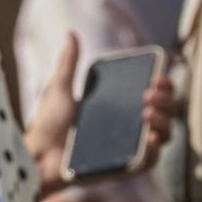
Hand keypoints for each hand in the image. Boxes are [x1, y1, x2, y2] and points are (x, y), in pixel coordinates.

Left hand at [24, 33, 176, 198]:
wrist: (36, 156)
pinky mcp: (125, 168)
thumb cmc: (47, 125)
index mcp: (120, 108)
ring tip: (145, 111)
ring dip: (163, 121)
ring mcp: (130, 148)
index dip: (164, 85)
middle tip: (148, 93)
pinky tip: (150, 138)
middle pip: (166, 113)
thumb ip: (69, 63)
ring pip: (164, 135)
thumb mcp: (60, 90)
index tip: (157, 76)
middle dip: (166, 100)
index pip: (155, 94)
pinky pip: (149, 161)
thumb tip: (71, 33)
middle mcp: (130, 127)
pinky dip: (154, 150)